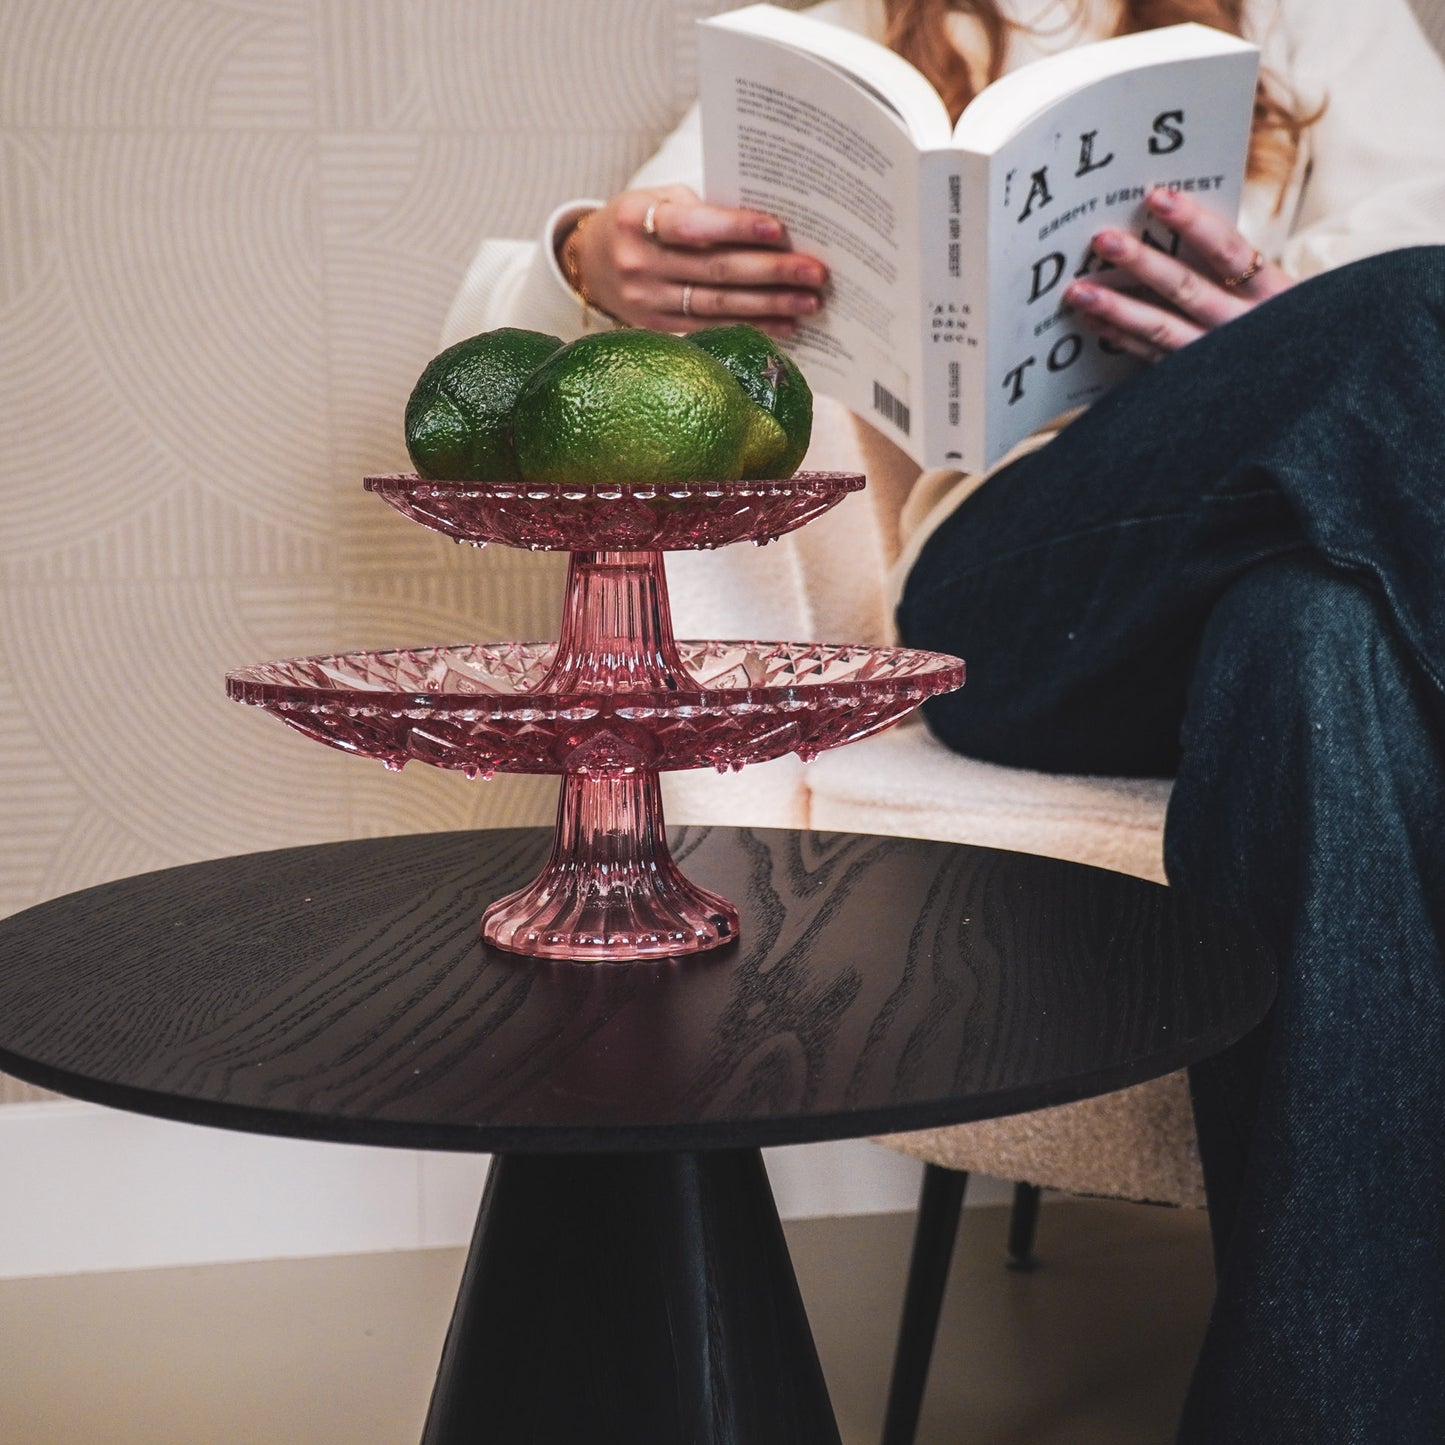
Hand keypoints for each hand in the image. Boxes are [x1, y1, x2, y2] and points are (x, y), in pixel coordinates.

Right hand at [566, 185, 827, 335]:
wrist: (588, 264)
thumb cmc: (639, 221)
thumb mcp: (657, 199)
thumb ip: (702, 209)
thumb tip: (769, 228)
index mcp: (638, 220)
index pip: (694, 226)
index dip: (737, 228)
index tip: (780, 230)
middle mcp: (639, 264)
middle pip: (715, 271)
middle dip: (772, 272)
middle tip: (816, 273)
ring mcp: (646, 303)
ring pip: (718, 306)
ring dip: (770, 306)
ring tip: (810, 302)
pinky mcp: (656, 330)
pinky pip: (711, 329)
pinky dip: (750, 327)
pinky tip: (784, 325)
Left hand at [1063, 188, 1292, 361]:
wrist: (1305, 392)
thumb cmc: (1286, 328)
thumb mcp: (1276, 293)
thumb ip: (1233, 265)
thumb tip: (1170, 221)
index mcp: (1270, 292)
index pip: (1228, 249)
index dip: (1192, 222)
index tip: (1157, 196)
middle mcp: (1243, 325)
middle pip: (1186, 288)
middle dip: (1141, 263)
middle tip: (1102, 240)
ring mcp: (1217, 358)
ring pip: (1162, 328)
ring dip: (1117, 307)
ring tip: (1079, 291)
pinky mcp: (1195, 382)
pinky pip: (1152, 357)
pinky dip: (1122, 338)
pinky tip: (1094, 322)